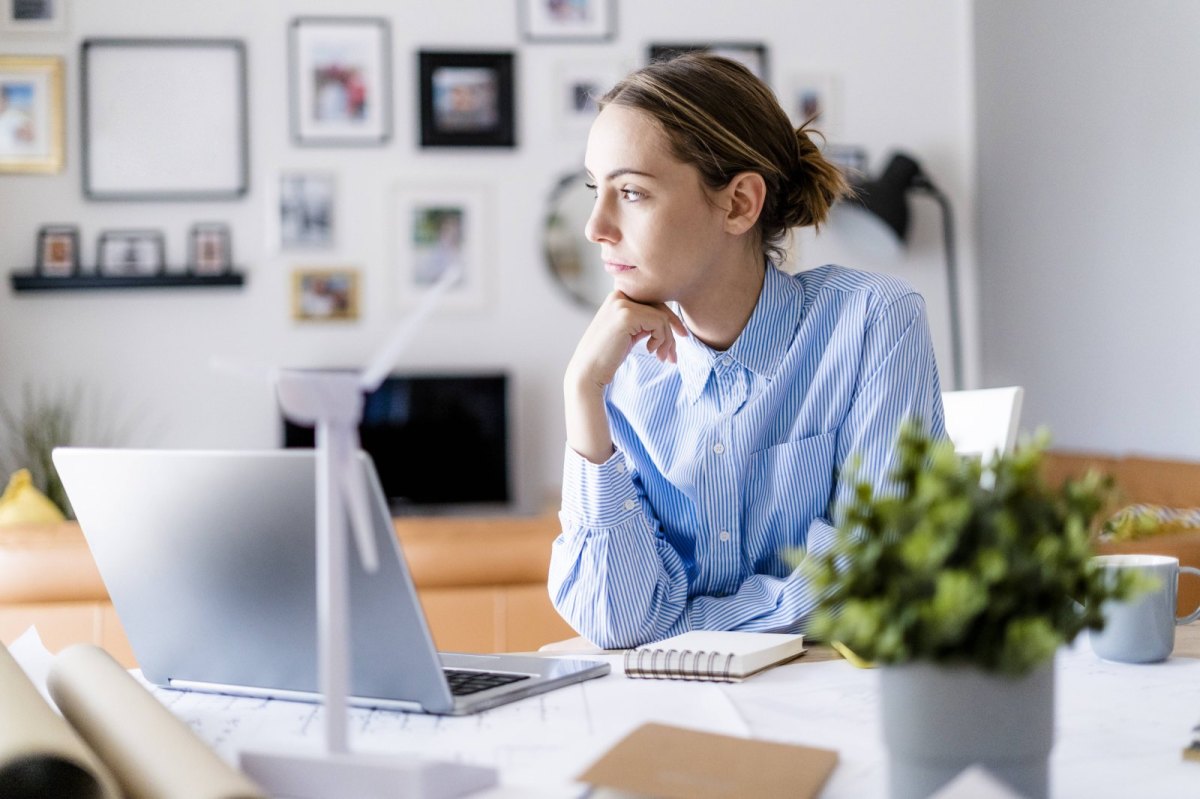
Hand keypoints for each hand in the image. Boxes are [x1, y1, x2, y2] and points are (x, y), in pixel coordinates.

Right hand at [566, 291, 688, 392]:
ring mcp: (622, 304)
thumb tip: (670, 319)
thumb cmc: (607, 357)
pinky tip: (650, 351)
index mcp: (617, 297)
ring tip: (662, 357)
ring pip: (662, 316)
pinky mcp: (627, 315)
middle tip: (673, 355)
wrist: (587, 372)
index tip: (679, 336)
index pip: (652, 302)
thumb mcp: (627, 334)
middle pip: (659, 306)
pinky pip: (659, 323)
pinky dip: (661, 340)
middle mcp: (618, 295)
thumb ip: (643, 322)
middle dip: (672, 330)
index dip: (669, 319)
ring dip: (667, 340)